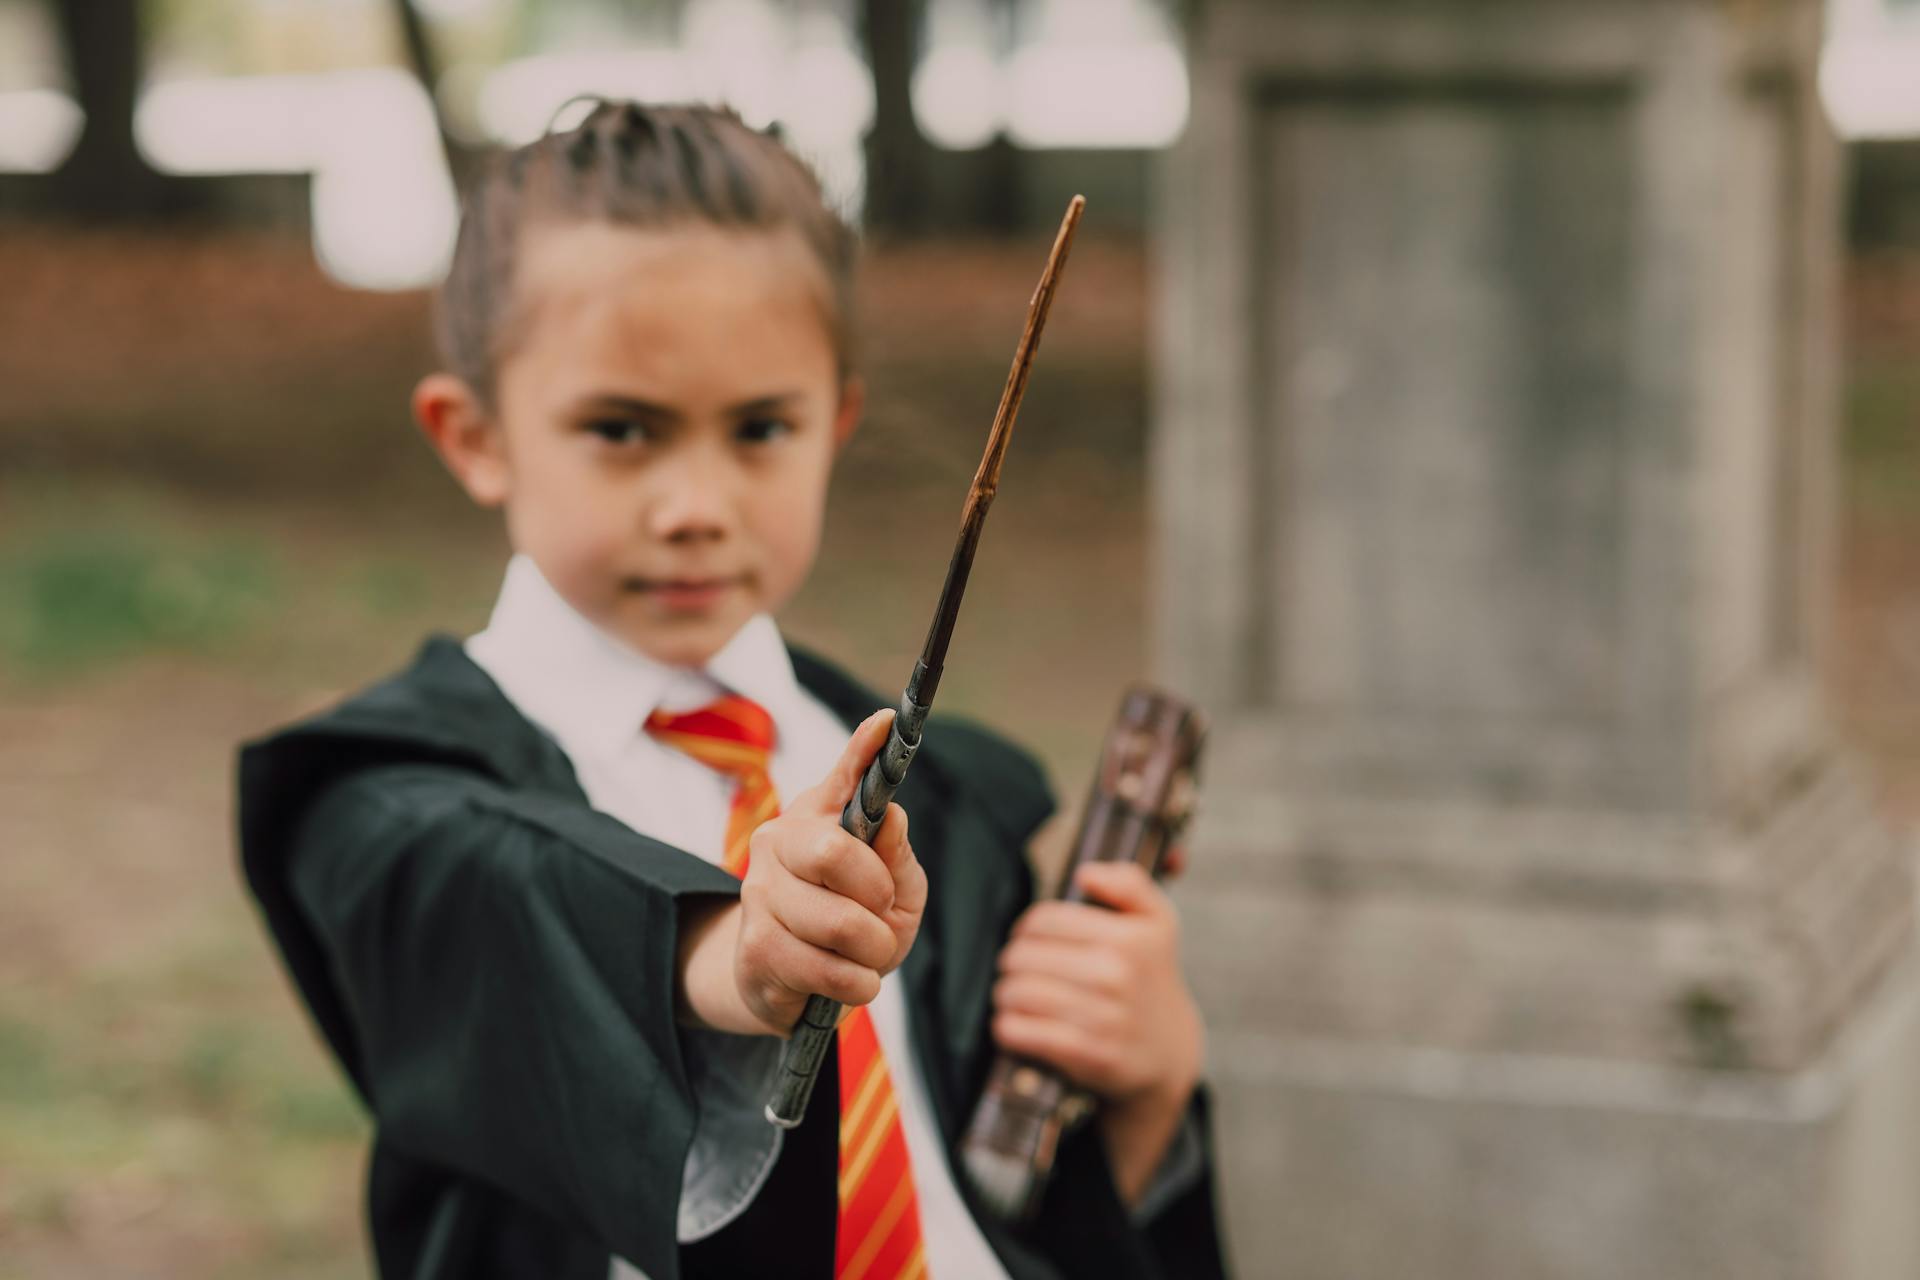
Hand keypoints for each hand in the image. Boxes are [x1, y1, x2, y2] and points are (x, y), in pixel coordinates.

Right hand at [679, 709, 926, 1036]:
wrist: (786, 982)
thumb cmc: (852, 922)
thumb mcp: (892, 892)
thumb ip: (896, 855)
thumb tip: (893, 815)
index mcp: (818, 816)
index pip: (844, 777)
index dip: (864, 751)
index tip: (889, 722)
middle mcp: (780, 842)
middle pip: (834, 853)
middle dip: (877, 893)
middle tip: (883, 912)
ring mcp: (761, 893)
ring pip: (840, 923)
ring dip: (875, 950)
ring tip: (869, 955)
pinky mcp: (756, 946)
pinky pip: (826, 969)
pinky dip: (857, 982)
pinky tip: (854, 979)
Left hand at [991, 860, 1202, 1203]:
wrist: (1168, 1050)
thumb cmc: (1150, 976)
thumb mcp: (1157, 921)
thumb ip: (1129, 883)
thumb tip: (1086, 874)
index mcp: (1128, 938)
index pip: (1044, 920)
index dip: (1027, 926)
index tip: (1031, 937)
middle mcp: (1116, 976)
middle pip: (1023, 956)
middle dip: (1013, 961)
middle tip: (1020, 968)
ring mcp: (1101, 1017)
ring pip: (1016, 993)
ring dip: (1005, 994)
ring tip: (1013, 994)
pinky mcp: (1085, 1055)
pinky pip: (1019, 1031)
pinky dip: (1007, 1027)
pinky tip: (1014, 1023)